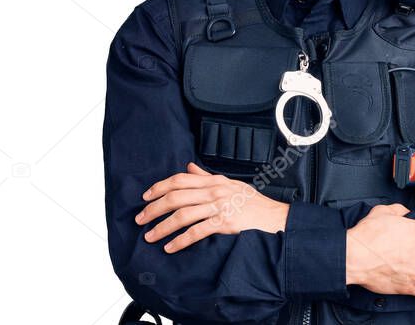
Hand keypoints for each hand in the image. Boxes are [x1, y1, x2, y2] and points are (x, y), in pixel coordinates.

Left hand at [136, 162, 288, 252]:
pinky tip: (170, 247)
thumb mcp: (230, 184)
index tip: (146, 197)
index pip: (180, 180)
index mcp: (214, 181)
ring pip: (182, 215)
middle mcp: (214, 191)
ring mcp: (219, 207)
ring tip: (150, 236)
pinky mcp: (224, 223)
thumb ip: (207, 177)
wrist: (274, 217)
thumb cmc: (252, 202)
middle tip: (140, 219)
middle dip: (154, 209)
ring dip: (162, 227)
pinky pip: (196, 232)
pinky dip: (180, 240)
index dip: (159, 187)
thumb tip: (188, 167)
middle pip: (176, 197)